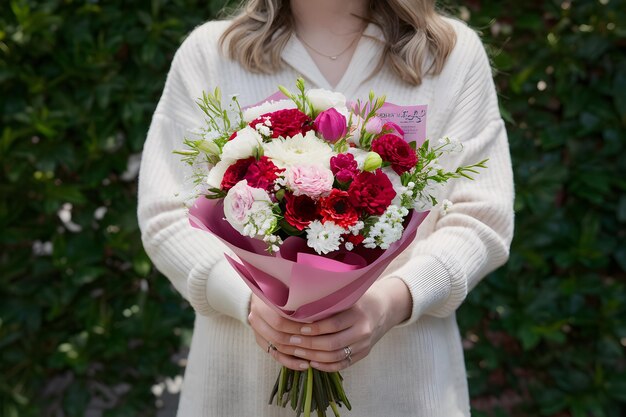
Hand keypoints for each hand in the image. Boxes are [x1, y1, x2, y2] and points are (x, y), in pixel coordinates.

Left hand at [248, 278, 411, 371]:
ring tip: (296, 352)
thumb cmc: (358, 299)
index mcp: (358, 313)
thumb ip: (328, 300)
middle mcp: (362, 331)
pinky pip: (342, 365)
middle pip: (332, 344)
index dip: (313, 328)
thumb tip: (297, 302)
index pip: (332, 324)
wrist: (383, 309)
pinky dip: (325, 366)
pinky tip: (311, 362)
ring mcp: (364, 345)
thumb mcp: (347, 295)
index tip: (297, 327)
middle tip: (290, 341)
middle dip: (308, 344)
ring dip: (313, 357)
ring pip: (335, 357)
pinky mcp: (363, 354)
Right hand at [248, 293, 311, 370]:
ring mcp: (256, 330)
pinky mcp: (260, 341)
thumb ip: (297, 299)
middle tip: (317, 344)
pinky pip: (275, 355)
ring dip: (296, 353)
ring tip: (314, 356)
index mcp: (261, 303)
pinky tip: (304, 365)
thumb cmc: (280, 289)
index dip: (297, 326)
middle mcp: (255, 317)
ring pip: (277, 347)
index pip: (279, 321)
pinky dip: (290, 362)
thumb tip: (319, 309)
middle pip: (277, 336)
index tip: (315, 328)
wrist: (263, 294)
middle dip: (299, 341)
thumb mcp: (286, 290)